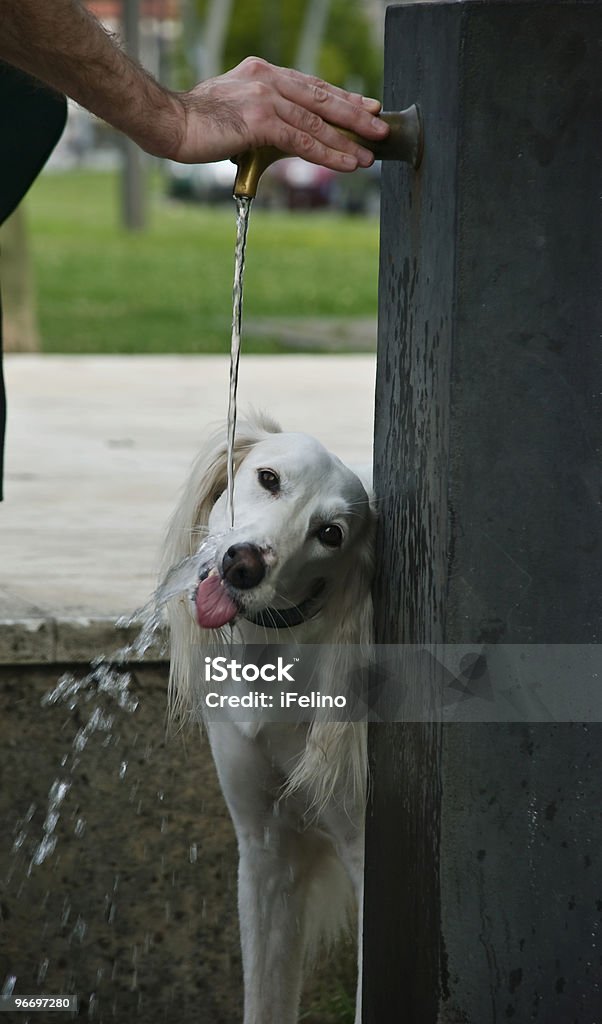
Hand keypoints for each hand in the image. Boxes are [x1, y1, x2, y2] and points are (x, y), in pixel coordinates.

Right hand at [171, 56, 388, 168]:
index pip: (310, 85)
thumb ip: (261, 116)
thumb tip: (280, 137)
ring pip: (316, 121)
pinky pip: (302, 141)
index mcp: (262, 73)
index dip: (340, 97)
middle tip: (379, 126)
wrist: (170, 123)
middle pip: (321, 98)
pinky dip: (327, 154)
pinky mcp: (260, 121)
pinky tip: (345, 163)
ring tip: (368, 154)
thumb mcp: (235, 112)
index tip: (363, 105)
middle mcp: (267, 79)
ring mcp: (265, 97)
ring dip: (346, 140)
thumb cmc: (196, 124)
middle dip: (354, 114)